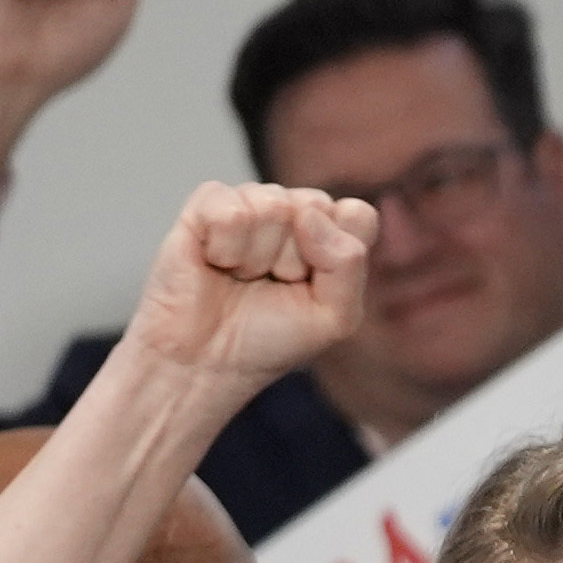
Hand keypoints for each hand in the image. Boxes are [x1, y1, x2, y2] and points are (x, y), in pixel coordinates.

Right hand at [126, 181, 375, 394]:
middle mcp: (292, 210)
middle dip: (294, 259)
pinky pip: (230, 210)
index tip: (312, 286)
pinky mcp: (206, 204)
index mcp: (330, 233)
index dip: (337, 256)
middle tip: (272, 284)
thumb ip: (348, 265)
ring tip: (241, 276)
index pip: (356, 214)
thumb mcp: (334, 317)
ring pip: (272, 206)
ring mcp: (250, 202)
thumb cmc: (271, 338)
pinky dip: (224, 249)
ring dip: (256, 258)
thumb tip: (309, 215)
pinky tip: (215, 262)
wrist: (207, 360)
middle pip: (315, 206)